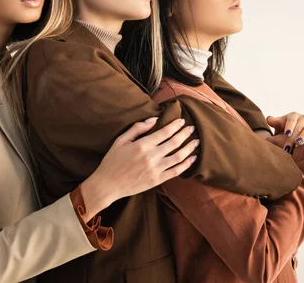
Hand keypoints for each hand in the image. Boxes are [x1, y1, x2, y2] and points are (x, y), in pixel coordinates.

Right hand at [81, 117, 198, 218]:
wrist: (108, 185)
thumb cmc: (112, 161)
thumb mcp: (120, 141)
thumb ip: (137, 128)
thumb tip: (154, 119)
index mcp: (142, 145)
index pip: (164, 132)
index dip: (175, 125)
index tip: (181, 121)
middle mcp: (151, 157)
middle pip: (174, 142)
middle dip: (185, 134)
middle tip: (192, 128)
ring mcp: (155, 170)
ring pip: (178, 157)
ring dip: (189, 148)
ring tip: (196, 141)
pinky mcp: (157, 180)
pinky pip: (176, 171)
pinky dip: (186, 164)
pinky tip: (192, 158)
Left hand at [267, 112, 303, 152]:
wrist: (293, 133)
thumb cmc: (283, 128)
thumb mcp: (279, 124)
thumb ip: (275, 122)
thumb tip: (269, 119)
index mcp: (294, 116)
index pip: (292, 120)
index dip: (289, 127)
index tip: (286, 133)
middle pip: (299, 128)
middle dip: (293, 138)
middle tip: (287, 148)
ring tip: (298, 145)